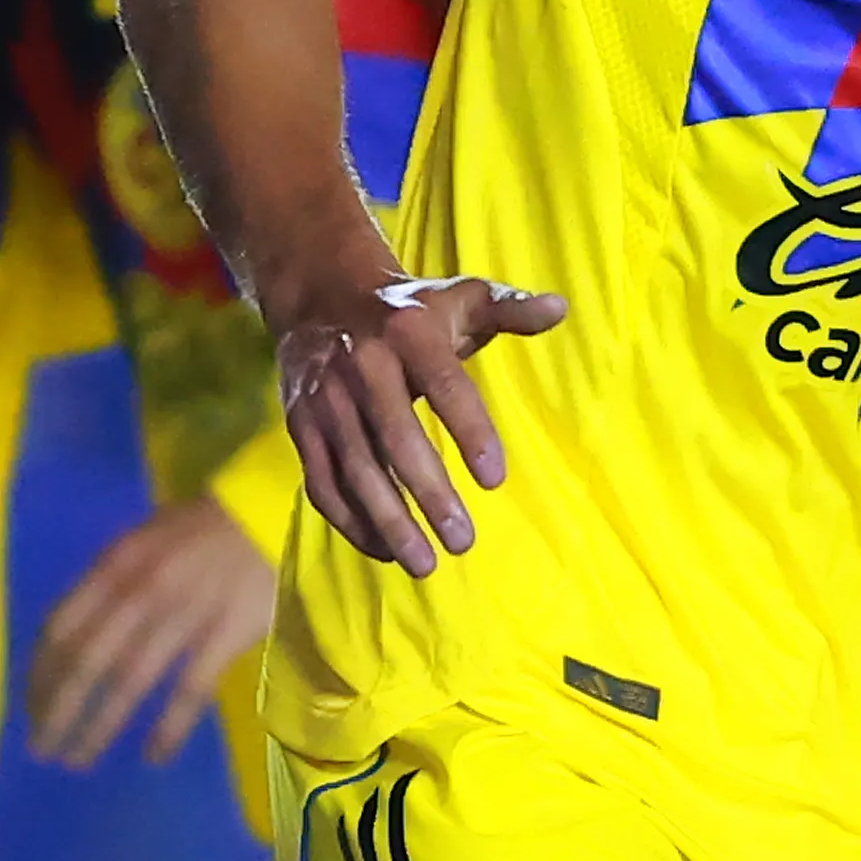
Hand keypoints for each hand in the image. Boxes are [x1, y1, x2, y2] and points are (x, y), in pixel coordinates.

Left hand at [27, 493, 273, 767]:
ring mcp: (182, 615)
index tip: (30, 708)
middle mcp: (139, 592)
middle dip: (58, 711)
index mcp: (115, 565)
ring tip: (80, 759)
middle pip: (85, 663)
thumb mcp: (143, 539)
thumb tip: (75, 630)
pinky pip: (189, 691)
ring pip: (128, 683)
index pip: (61, 629)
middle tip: (42, 749)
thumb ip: (110, 580)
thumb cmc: (204, 527)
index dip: (41, 674)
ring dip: (98, 726)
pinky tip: (154, 756)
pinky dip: (168, 728)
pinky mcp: (223, 635)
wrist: (272, 513)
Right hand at [279, 275, 566, 575]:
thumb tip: (560, 307)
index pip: (444, 384)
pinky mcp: (301, 424)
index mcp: (408, 331)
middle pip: (395, 437)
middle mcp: (362, 363)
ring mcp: (325, 397)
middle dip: (428, 493)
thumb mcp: (461, 297)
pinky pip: (322, 481)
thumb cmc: (410, 308)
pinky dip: (350, 521)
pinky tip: (385, 550)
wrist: (319, 296)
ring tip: (425, 563)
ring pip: (355, 468)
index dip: (470, 430)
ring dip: (388, 521)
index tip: (495, 480)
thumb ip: (510, 308)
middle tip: (462, 541)